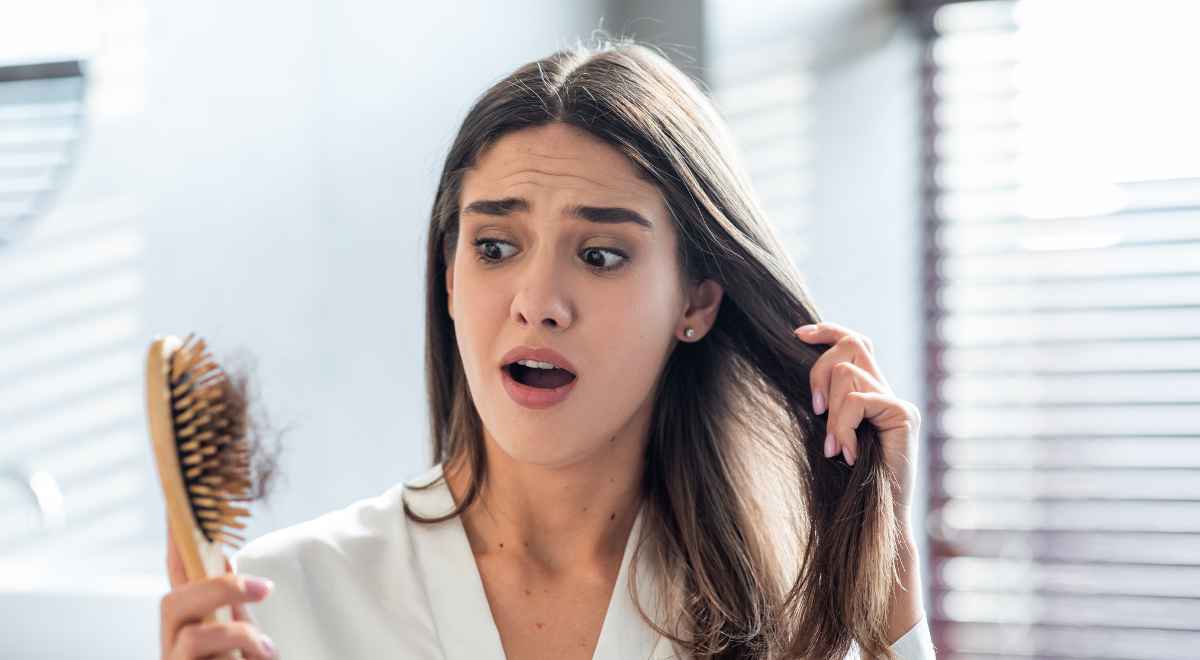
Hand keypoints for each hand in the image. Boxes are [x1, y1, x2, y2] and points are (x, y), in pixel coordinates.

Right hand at [162, 516, 276, 658]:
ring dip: (239, 638)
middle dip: (220, 589)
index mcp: (188, 625)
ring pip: (193, 638)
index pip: (176, 578)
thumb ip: (233, 606)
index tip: (179, 507)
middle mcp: (173, 643)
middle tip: (265, 588)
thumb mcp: (245, 639)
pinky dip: (243, 659)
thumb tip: (224, 559)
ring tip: (265, 651)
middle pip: (171, 602)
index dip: (174, 543)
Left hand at [794, 322, 921, 518]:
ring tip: (834, 447)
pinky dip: (843, 426)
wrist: (875, 518)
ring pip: (847, 375)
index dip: (828, 331)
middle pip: (850, 348)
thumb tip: (802, 370)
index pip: (856, 341)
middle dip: (819, 373)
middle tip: (814, 411)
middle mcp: (887, 390)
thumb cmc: (846, 482)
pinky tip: (846, 453)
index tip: (798, 335)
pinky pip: (858, 401)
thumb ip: (825, 403)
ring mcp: (898, 402)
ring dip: (831, 413)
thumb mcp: (828, 433)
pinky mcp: (903, 415)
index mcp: (870, 391)